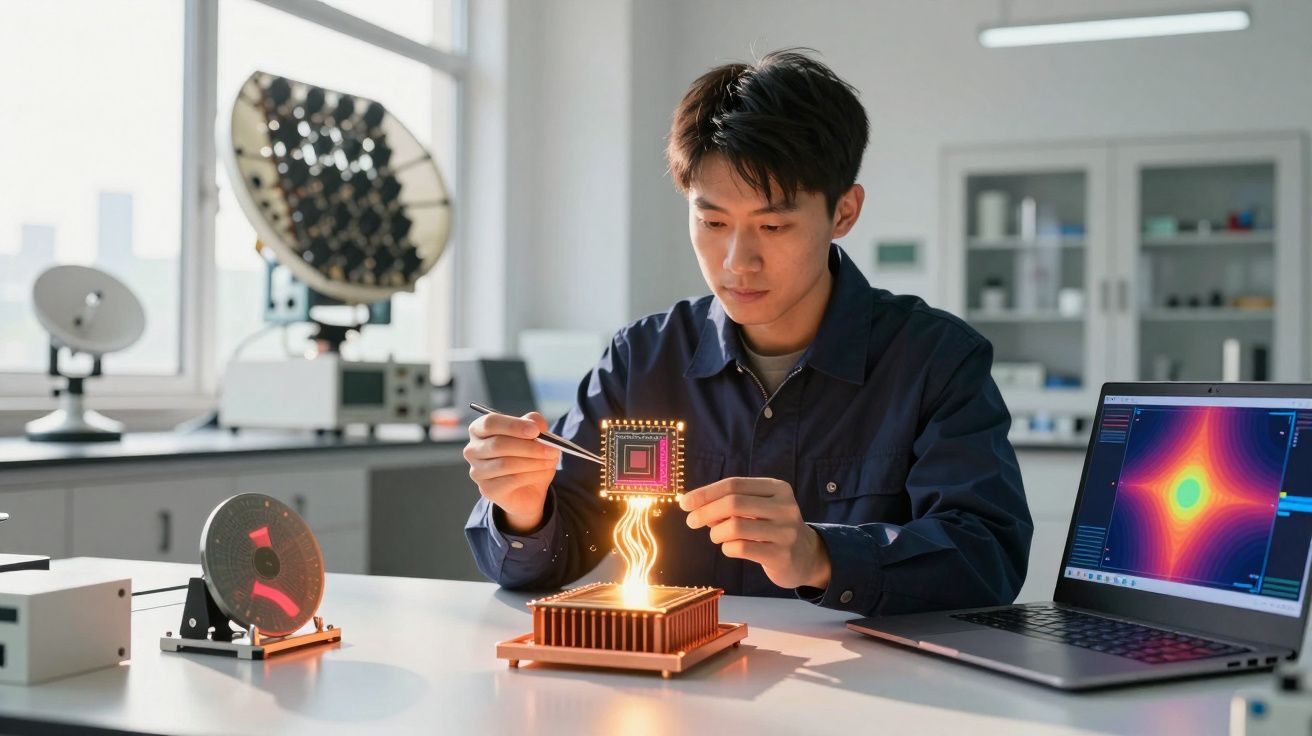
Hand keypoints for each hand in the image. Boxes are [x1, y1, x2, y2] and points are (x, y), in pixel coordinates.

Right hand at [464, 411, 559, 533]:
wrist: (528, 488)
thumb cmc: (527, 455)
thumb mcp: (534, 435)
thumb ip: (535, 423)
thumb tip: (537, 424)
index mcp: (479, 430)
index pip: (490, 423)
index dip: (513, 425)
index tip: (535, 430)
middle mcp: (473, 450)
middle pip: (498, 444)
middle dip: (529, 447)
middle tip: (552, 449)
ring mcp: (477, 471)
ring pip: (506, 464)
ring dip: (534, 462)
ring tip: (551, 461)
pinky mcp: (487, 489)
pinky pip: (512, 480)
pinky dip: (532, 475)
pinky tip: (544, 472)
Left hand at [679, 477, 830, 589]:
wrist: (806, 556)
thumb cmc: (772, 527)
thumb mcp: (759, 508)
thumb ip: (731, 503)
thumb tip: (693, 504)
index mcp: (777, 488)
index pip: (734, 484)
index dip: (706, 493)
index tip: (685, 502)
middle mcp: (784, 507)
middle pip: (733, 503)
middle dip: (705, 512)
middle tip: (691, 521)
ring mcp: (785, 532)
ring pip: (735, 526)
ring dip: (716, 532)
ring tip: (716, 536)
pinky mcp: (781, 555)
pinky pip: (741, 548)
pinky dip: (727, 548)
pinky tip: (729, 547)